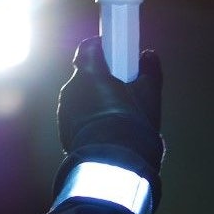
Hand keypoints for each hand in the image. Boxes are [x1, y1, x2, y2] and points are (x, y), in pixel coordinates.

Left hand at [57, 36, 164, 173]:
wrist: (113, 164)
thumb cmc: (132, 124)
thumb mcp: (149, 95)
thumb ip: (149, 70)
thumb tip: (149, 55)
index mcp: (89, 73)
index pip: (89, 48)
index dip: (102, 48)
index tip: (116, 54)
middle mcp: (71, 88)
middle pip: (86, 74)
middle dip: (102, 78)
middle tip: (124, 88)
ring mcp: (65, 111)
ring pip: (81, 97)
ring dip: (96, 100)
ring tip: (118, 116)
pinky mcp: (64, 131)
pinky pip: (77, 117)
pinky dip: (90, 119)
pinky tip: (108, 131)